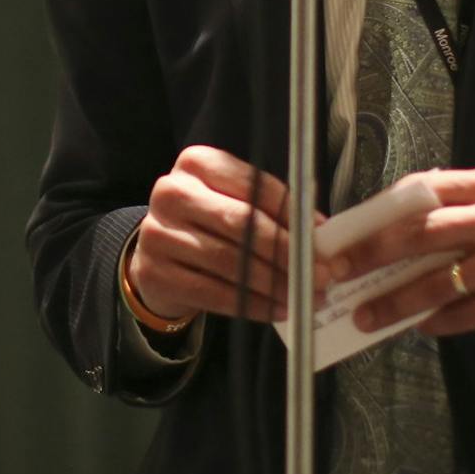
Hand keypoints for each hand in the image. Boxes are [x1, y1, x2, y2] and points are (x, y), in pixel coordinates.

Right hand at [130, 146, 326, 323]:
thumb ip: (270, 209)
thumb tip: (317, 230)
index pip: (252, 185)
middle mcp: (172, 193)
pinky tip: (276, 309)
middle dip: (286, 251)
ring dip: (273, 283)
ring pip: (228, 262)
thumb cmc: (208, 223)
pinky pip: (212, 293)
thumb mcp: (233, 201)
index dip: (290, 212)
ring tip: (304, 296)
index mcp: (196, 164)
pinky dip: (250, 304)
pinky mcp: (154, 272)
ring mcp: (157, 234)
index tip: (319, 235)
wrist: (158, 254)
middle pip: (240, 223)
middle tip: (320, 273)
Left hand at [337, 169, 474, 341]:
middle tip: (338, 270)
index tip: (346, 231)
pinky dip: (435, 321)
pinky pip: (464, 314)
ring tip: (367, 313)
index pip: (422, 191)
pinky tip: (417, 325)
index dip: (378, 212)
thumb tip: (391, 218)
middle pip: (421, 232)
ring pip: (437, 281)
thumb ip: (458, 204)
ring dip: (395, 301)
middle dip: (372, 253)